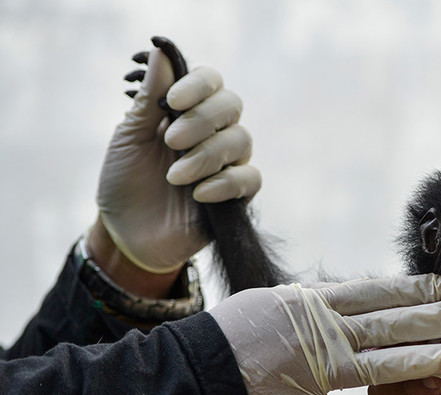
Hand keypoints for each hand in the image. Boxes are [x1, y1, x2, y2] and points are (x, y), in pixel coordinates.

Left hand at [97, 44, 260, 273]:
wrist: (127, 234)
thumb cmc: (125, 182)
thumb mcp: (129, 137)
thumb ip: (149, 98)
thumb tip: (161, 51)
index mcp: (186, 112)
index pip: (211, 82)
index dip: (198, 86)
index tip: (172, 102)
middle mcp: (212, 132)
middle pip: (231, 105)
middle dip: (202, 120)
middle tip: (170, 141)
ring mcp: (227, 163)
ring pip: (241, 141)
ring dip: (207, 156)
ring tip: (175, 178)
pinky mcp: (237, 196)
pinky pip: (250, 178)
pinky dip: (226, 183)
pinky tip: (198, 194)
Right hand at [209, 275, 440, 394]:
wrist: (181, 377)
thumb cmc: (223, 339)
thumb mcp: (266, 305)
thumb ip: (309, 307)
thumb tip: (343, 299)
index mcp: (308, 306)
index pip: (371, 293)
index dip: (411, 290)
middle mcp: (317, 336)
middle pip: (387, 325)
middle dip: (433, 321)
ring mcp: (309, 376)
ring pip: (377, 367)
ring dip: (421, 364)